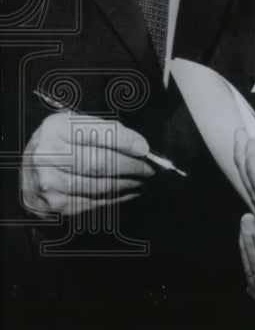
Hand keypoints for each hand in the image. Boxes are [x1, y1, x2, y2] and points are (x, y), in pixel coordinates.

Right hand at [21, 112, 154, 215]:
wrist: (29, 171)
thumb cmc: (61, 144)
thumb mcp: (77, 125)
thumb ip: (108, 130)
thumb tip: (140, 146)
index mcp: (55, 129)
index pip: (96, 134)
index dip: (125, 142)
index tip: (144, 149)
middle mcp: (47, 155)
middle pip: (100, 163)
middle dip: (131, 167)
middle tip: (149, 169)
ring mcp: (48, 182)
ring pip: (99, 186)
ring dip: (128, 185)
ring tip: (142, 181)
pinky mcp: (53, 204)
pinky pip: (93, 203)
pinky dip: (116, 199)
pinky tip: (128, 192)